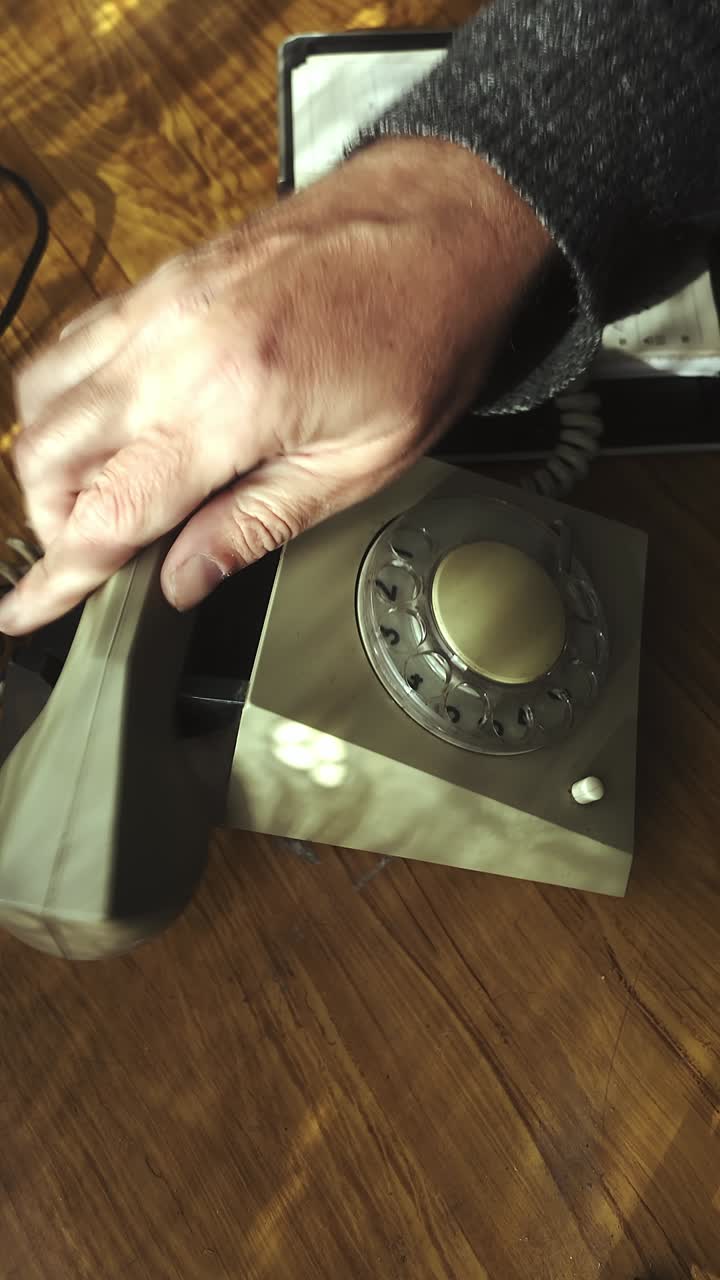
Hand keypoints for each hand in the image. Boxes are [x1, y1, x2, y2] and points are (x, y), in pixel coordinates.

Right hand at [0, 139, 549, 635]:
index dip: (60, 575)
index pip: (107, 510)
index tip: (27, 611)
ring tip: (105, 499)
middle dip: (53, 521)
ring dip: (54, 461)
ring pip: (43, 394)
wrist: (443, 220)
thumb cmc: (425, 334)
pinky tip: (115, 428)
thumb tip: (183, 579)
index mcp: (230, 401)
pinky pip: (76, 343)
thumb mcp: (361, 463)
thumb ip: (256, 525)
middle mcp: (173, 344)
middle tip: (97, 557)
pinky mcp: (162, 278)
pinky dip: (70, 398)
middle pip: (48, 452)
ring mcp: (158, 301)